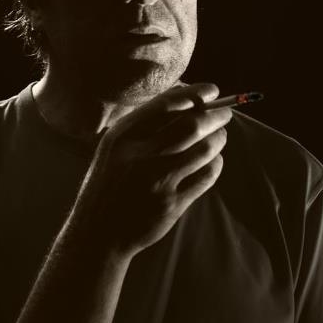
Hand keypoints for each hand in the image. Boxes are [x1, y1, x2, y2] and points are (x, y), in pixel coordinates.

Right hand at [74, 83, 231, 259]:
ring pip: (205, 149)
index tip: (212, 90)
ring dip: (219, 138)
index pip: (167, 104)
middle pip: (192, 125)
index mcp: (124, 136)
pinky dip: (216, 163)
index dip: (195, 93)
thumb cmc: (112, 179)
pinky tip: (213, 161)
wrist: (97, 232)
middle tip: (225, 112)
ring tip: (220, 135)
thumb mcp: (116, 145)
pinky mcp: (172, 204)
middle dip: (215, 115)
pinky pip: (207, 176)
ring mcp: (158, 181)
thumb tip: (186, 94)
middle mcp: (141, 155)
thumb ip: (145, 121)